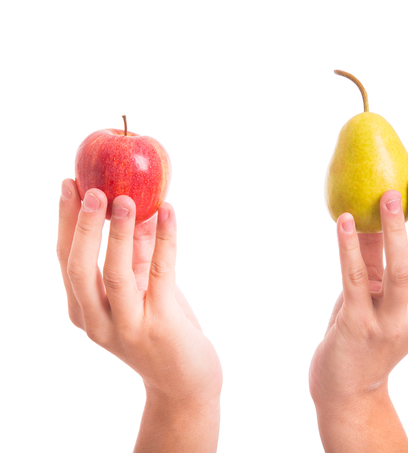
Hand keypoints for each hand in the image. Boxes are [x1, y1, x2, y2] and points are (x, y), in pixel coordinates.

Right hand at [57, 179, 221, 451]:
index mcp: (84, 309)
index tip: (69, 184)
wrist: (184, 379)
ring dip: (118, 233)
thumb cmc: (160, 328)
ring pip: (115, 274)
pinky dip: (165, 239)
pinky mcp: (160, 324)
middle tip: (91, 188)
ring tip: (125, 197)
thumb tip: (139, 205)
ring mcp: (127, 326)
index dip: (66, 221)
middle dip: (84, 225)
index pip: (66, 259)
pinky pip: (161, 273)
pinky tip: (168, 212)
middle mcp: (97, 320)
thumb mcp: (141, 287)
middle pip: (79, 267)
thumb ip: (136, 252)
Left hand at [309, 176, 407, 450]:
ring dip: (394, 228)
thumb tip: (372, 207)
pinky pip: (355, 279)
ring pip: (400, 269)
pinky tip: (343, 221)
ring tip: (386, 194)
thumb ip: (380, 255)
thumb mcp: (382, 293)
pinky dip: (349, 247)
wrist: (347, 385)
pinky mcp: (359, 327)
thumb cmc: (366, 330)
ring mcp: (391, 324)